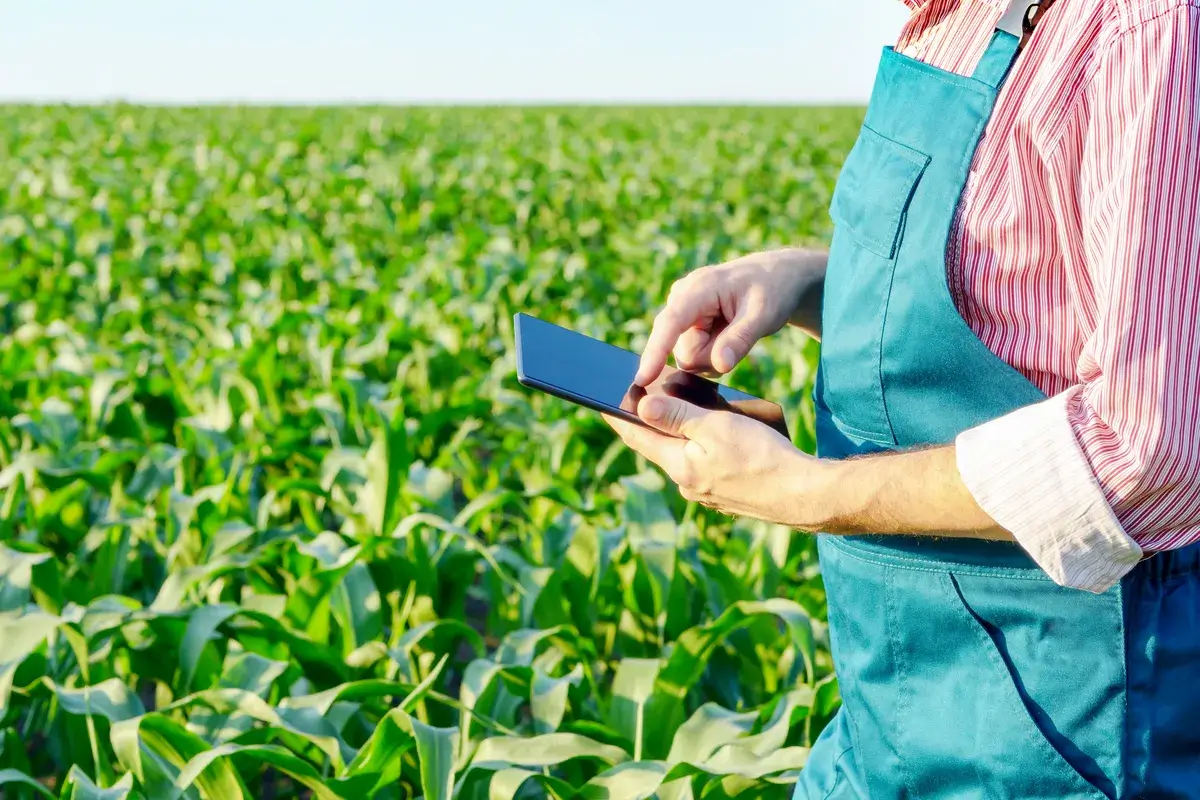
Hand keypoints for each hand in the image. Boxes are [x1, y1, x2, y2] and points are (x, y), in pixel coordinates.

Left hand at [604, 393, 826, 527]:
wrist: (803, 494)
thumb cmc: (761, 457)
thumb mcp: (715, 427)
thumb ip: (676, 416)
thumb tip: (641, 406)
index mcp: (679, 466)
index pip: (637, 437)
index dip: (619, 417)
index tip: (600, 401)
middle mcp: (687, 483)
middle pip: (658, 447)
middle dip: (648, 424)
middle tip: (635, 401)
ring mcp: (706, 492)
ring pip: (682, 456)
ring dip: (676, 435)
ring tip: (673, 412)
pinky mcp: (726, 494)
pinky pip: (703, 465)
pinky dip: (699, 448)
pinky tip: (709, 436)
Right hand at [634, 249, 822, 386]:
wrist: (775, 278)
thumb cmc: (772, 290)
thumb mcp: (765, 314)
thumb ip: (740, 339)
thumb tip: (719, 366)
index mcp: (698, 289)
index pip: (670, 323)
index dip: (655, 352)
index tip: (642, 379)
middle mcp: (681, 300)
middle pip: (685, 353)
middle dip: (712, 357)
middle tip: (741, 337)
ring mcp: (681, 313)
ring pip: (689, 358)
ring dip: (714, 356)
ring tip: (735, 333)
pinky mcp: (685, 325)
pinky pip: (693, 355)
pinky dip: (713, 354)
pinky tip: (726, 336)